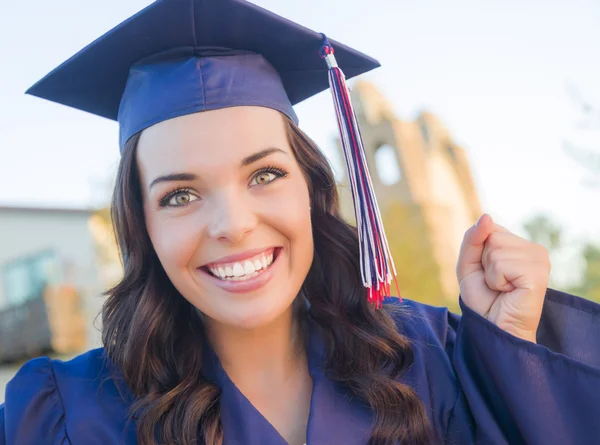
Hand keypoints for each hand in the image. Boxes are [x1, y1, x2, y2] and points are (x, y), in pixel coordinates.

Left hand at [456, 213, 550, 342]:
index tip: (487, 272)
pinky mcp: (538, 273)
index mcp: (520, 244)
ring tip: (503, 289)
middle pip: (492, 236)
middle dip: (484, 263)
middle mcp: (534, 249)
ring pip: (495, 249)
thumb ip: (472, 238)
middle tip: (495, 284)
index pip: (489, 228)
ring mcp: (539, 259)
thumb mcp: (468, 265)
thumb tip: (487, 216)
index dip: (478, 252)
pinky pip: (501, 263)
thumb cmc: (483, 300)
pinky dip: (496, 280)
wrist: (494, 328)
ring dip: (490, 274)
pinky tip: (509, 292)